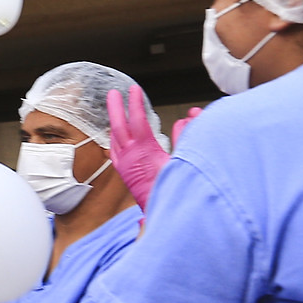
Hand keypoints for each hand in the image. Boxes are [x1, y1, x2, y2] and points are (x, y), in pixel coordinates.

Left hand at [106, 87, 197, 211]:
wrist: (162, 214)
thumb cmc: (175, 188)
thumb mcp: (184, 160)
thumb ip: (187, 135)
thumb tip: (190, 115)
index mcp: (144, 151)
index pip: (137, 121)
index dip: (135, 103)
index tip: (134, 88)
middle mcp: (130, 156)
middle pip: (118, 126)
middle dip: (116, 107)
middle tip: (113, 92)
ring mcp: (124, 164)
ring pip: (115, 138)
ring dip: (115, 122)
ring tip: (115, 109)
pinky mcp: (123, 172)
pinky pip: (115, 150)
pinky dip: (115, 138)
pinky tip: (116, 135)